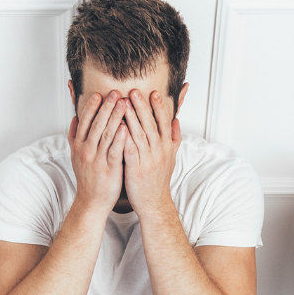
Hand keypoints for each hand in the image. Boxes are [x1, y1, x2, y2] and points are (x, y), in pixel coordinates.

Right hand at [68, 89, 128, 215]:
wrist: (91, 201)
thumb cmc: (87, 178)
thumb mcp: (76, 155)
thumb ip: (74, 136)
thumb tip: (74, 118)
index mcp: (78, 145)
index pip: (84, 121)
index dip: (92, 107)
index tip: (99, 94)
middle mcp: (86, 150)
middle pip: (95, 124)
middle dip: (106, 107)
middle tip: (115, 92)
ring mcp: (97, 160)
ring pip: (105, 134)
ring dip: (115, 117)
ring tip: (123, 103)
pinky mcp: (109, 169)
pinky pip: (114, 151)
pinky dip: (119, 138)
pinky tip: (126, 127)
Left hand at [121, 89, 179, 218]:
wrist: (154, 203)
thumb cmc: (158, 180)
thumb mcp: (171, 157)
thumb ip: (173, 138)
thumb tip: (176, 120)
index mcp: (166, 146)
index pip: (164, 122)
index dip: (159, 107)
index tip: (153, 93)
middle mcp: (159, 151)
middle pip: (151, 124)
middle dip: (142, 107)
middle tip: (134, 91)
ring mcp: (148, 159)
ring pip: (140, 134)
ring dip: (131, 117)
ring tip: (124, 103)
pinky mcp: (136, 168)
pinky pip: (130, 150)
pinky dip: (124, 137)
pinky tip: (117, 126)